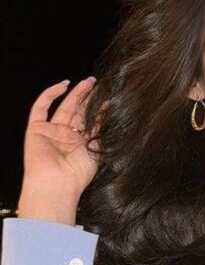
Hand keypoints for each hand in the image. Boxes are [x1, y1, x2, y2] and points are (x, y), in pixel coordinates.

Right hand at [18, 78, 100, 217]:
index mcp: (79, 144)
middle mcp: (65, 137)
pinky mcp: (36, 129)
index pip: (89, 121)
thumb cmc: (78, 172)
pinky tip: (65, 85)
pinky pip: (40, 107)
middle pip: (77, 111)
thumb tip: (108, 110)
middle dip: (87, 96)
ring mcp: (51, 132)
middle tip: (97, 83)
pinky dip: (50, 94)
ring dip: (76, 93)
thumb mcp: (96, 148)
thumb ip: (100, 129)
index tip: (108, 97)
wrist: (57, 183)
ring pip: (64, 106)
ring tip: (89, 81)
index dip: (97, 108)